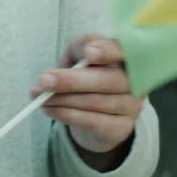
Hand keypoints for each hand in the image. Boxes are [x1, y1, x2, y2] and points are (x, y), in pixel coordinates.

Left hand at [30, 35, 145, 165]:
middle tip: (44, 80)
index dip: (108, 51)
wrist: (91, 112)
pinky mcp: (122, 128)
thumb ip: (79, 49)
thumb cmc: (85, 74)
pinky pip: (93, 122)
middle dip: (72, 80)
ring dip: (62, 99)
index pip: (124, 50)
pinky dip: (66, 115)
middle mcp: (136, 81)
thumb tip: (78, 56)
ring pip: (96, 102)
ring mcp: (132, 106)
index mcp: (126, 56)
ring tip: (40, 97)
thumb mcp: (78, 55)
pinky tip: (50, 110)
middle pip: (108, 80)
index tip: (88, 53)